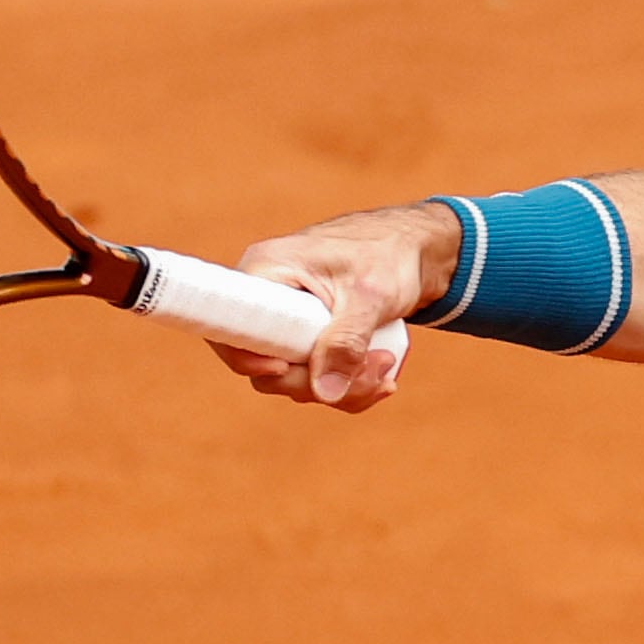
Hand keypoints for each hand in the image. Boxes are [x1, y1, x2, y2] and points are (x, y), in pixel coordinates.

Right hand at [216, 203, 453, 411]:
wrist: (415, 251)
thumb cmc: (388, 255)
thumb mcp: (369, 296)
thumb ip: (346, 341)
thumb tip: (324, 392)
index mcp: (266, 272)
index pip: (229, 326)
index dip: (247, 358)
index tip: (285, 367)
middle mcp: (268, 300)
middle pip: (266, 367)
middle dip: (319, 381)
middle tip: (376, 368)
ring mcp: (288, 324)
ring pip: (296, 379)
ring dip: (345, 386)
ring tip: (388, 360)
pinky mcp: (310, 341)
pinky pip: (317, 379)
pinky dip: (350, 385)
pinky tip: (382, 374)